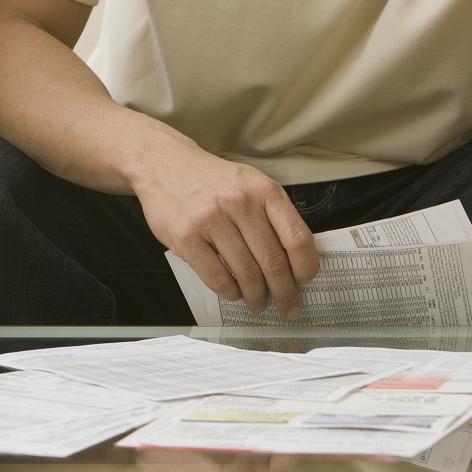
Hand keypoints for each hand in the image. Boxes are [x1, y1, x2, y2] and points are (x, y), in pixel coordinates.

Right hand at [131, 143, 317, 318]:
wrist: (164, 164)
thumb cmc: (213, 180)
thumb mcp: (251, 184)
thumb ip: (273, 216)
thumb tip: (296, 260)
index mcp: (263, 190)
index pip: (297, 238)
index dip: (307, 268)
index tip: (306, 282)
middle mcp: (239, 202)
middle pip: (273, 262)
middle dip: (285, 293)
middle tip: (288, 307)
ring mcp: (211, 220)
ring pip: (246, 274)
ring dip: (256, 296)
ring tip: (258, 301)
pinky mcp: (187, 237)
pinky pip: (217, 278)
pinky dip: (230, 292)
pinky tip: (233, 291)